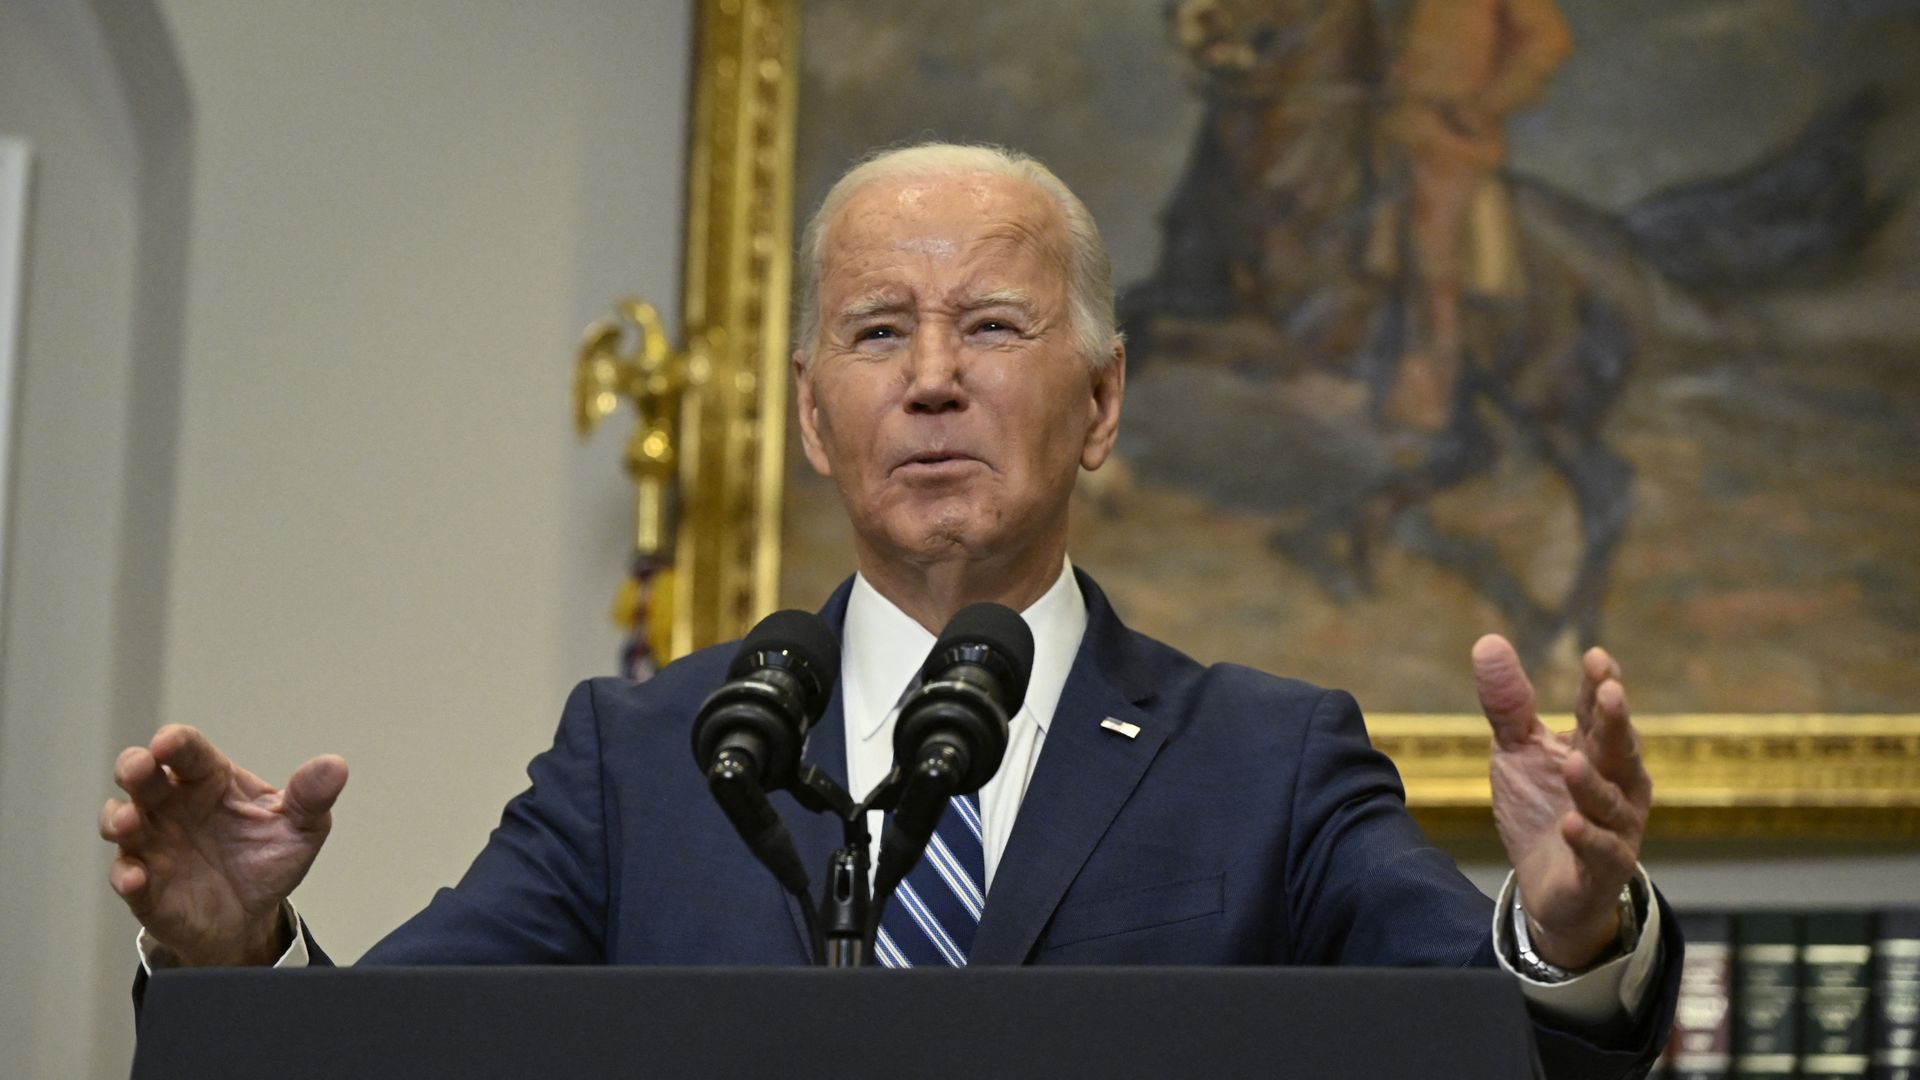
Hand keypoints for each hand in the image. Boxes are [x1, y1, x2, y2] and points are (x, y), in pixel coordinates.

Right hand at [99, 725, 347, 965]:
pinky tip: (137, 878)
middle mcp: (173, 806)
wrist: (253, 916)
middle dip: (134, 767)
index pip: (188, 752)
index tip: (168, 742)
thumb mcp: (301, 827)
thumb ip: (311, 797)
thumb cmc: (268, 858)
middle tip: (139, 768)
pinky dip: (127, 876)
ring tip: (131, 822)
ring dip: (120, 819)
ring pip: (121, 822)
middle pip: (141, 777)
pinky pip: (126, 877)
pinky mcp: (145, 886)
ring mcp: (154, 844)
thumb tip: (336, 766)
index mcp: (210, 782)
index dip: (175, 743)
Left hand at [1475, 635, 1649, 970]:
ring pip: (1611, 801)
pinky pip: (1602, 852)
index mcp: (1597, 750)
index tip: (1595, 657)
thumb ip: (1508, 704)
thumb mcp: (1517, 751)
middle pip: (1619, 749)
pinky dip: (1588, 838)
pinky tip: (1570, 824)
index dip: (1598, 685)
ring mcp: (1616, 827)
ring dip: (1594, 783)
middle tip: (1609, 692)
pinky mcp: (1604, 868)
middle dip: (1616, 722)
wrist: (1545, 886)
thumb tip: (1488, 641)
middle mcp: (1617, 784)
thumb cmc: (1541, 808)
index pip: (1598, 712)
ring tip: (1571, 763)